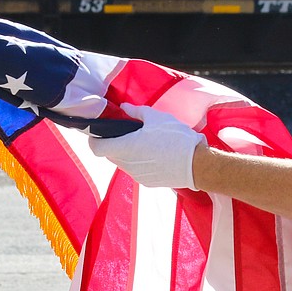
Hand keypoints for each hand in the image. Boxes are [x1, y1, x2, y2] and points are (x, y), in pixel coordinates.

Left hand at [88, 103, 204, 189]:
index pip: (96, 148)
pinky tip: (154, 154)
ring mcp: (137, 176)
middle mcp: (127, 165)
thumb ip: (135, 112)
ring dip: (127, 153)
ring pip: (123, 163)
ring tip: (143, 142)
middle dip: (114, 144)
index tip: (100, 132)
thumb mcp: (156, 117)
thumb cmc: (175, 137)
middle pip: (110, 155)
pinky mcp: (147, 182)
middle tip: (125, 132)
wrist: (196, 164)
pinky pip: (136, 170)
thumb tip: (123, 108)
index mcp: (125, 147)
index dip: (95, 139)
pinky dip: (139, 162)